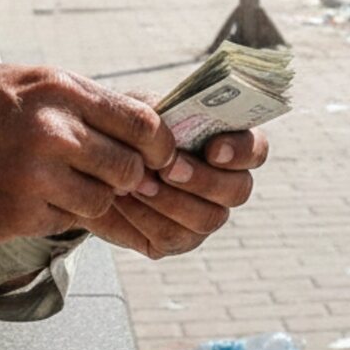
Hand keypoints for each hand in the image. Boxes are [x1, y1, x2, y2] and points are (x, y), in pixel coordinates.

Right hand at [0, 66, 174, 240]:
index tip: (159, 155)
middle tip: (109, 174)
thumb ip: (83, 100)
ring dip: (91, 198)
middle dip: (127, 176)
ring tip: (61, 182)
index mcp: (60, 91)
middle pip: (127, 169)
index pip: (141, 123)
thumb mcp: (30, 79)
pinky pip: (64, 222)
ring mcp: (34, 178)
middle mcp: (52, 133)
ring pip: (100, 202)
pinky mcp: (17, 215)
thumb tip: (144, 116)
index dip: (159, 145)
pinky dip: (57, 213)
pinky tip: (29, 194)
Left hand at [82, 129, 267, 258]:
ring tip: (137, 181)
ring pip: (206, 219)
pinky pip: (171, 237)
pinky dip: (144, 216)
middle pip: (238, 190)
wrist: (93, 165)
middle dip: (202, 179)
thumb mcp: (141, 108)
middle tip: (168, 168)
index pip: (256, 150)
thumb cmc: (128, 130)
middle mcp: (224, 185)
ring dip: (170, 199)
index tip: (214, 149)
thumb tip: (174, 132)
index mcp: (226, 144)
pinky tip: (123, 198)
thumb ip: (162, 114)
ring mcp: (203, 215)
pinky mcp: (175, 240)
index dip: (242, 151)